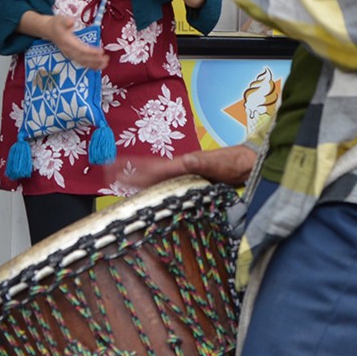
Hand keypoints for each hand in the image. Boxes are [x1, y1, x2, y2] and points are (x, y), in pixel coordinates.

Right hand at [45, 13, 107, 70]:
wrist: (48, 30)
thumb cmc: (56, 24)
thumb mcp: (60, 19)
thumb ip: (66, 21)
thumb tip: (72, 22)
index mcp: (67, 42)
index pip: (81, 49)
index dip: (91, 51)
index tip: (101, 51)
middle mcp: (68, 50)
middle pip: (83, 58)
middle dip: (95, 60)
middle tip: (106, 59)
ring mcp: (69, 54)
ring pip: (82, 62)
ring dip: (94, 64)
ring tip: (105, 64)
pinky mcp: (71, 55)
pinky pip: (81, 63)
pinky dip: (90, 66)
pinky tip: (98, 67)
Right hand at [120, 144, 258, 188]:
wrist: (248, 164)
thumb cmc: (234, 162)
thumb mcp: (218, 163)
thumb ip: (203, 162)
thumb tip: (186, 160)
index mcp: (182, 165)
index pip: (154, 169)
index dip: (135, 170)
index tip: (116, 169)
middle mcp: (180, 170)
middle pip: (150, 172)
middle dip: (129, 172)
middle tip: (108, 173)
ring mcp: (185, 176)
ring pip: (156, 180)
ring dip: (138, 180)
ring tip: (119, 182)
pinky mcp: (192, 184)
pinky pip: (167, 187)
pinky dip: (153, 189)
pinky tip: (148, 195)